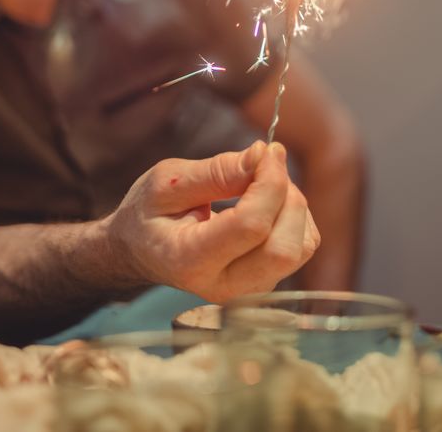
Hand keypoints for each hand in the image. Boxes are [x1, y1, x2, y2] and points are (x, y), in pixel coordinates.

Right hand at [103, 140, 320, 301]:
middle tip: (265, 164)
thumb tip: (263, 156)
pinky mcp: (264, 283)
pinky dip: (295, 216)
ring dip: (293, 204)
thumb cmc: (148, 214)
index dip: (269, 182)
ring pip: (300, 247)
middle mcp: (224, 286)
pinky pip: (302, 247)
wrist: (139, 251)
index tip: (266, 150)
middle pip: (285, 248)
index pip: (252, 226)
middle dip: (287, 195)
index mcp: (190, 260)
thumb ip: (215, 172)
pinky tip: (267, 202)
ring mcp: (247, 290)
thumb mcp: (167, 182)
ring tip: (261, 183)